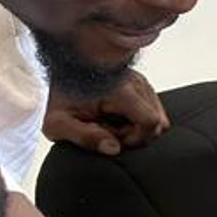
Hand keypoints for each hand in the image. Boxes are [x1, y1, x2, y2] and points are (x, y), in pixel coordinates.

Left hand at [42, 71, 169, 154]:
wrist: (64, 67)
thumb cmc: (61, 96)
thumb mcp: (59, 123)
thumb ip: (84, 137)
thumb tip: (114, 148)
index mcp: (121, 91)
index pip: (151, 122)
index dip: (136, 139)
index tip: (114, 138)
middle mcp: (137, 83)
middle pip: (157, 122)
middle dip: (136, 135)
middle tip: (109, 131)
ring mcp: (142, 81)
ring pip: (158, 117)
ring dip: (137, 127)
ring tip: (112, 123)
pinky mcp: (143, 84)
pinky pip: (153, 110)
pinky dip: (139, 119)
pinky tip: (117, 117)